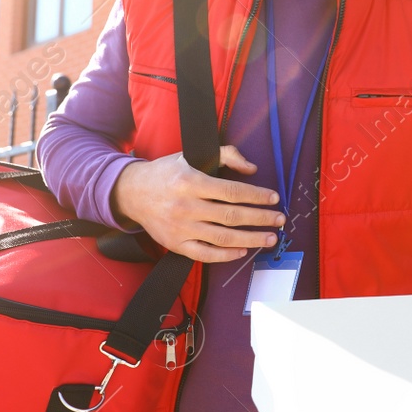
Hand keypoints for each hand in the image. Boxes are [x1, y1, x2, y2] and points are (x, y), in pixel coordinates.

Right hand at [110, 145, 285, 262]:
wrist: (132, 193)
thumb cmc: (167, 173)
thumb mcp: (191, 156)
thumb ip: (225, 155)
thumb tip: (252, 169)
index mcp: (190, 181)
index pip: (231, 191)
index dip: (256, 195)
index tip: (273, 197)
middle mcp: (186, 206)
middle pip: (231, 216)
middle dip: (260, 218)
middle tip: (279, 219)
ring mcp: (180, 228)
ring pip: (222, 238)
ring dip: (251, 239)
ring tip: (270, 238)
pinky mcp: (175, 244)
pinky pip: (205, 254)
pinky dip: (226, 255)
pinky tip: (244, 250)